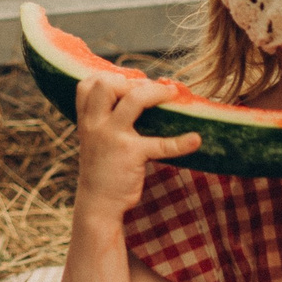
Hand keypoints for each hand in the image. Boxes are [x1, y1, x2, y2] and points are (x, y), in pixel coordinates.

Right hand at [72, 71, 201, 224]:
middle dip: (131, 80)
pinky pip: (161, 144)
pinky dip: (181, 142)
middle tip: (148, 89)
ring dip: (157, 92)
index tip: (127, 81)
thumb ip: (103, 120)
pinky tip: (195, 140)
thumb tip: (134, 97)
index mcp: (86, 120)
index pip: (87, 84)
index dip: (108, 76)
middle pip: (107, 84)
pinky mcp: (131, 154)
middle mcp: (95, 125)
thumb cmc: (100, 170)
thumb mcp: (93, 141)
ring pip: (134, 100)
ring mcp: (113, 138)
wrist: (97, 205)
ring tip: (172, 93)